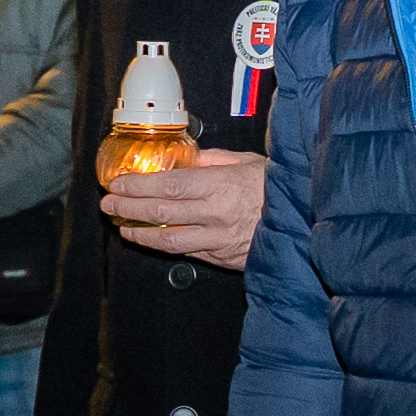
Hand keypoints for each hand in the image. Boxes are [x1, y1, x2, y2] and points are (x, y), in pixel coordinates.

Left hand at [104, 156, 264, 267]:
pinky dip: (166, 247)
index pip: (167, 186)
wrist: (306, 221)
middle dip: (129, 209)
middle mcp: (214, 214)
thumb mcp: (249, 162)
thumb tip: (189, 157)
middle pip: (161, 213)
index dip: (138, 187)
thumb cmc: (279, 187)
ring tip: (123, 227)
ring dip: (140, 233)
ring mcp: (218, 240)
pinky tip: (153, 241)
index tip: (118, 184)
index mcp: (219, 185)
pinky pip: (189, 253)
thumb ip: (215, 160)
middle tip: (109, 205)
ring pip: (169, 241)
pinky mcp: (224, 258)